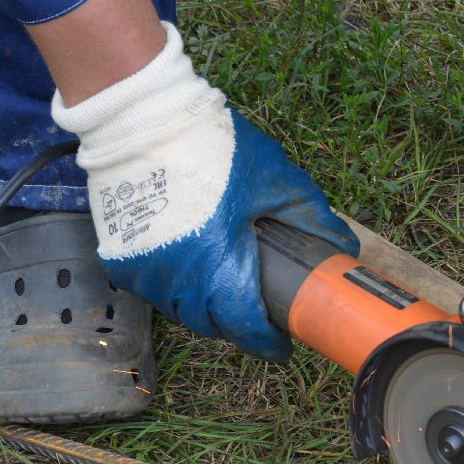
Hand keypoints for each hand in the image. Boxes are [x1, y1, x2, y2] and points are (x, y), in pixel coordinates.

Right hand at [54, 23, 357, 361]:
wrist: (143, 118)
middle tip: (256, 309)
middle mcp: (179, 280)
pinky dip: (174, 288)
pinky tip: (190, 267)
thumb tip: (341, 248)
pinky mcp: (122, 259)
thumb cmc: (212, 146)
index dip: (267, 344)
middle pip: (212, 325)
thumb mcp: (274, 178)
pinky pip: (154, 290)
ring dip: (205, 307)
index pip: (245, 329)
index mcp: (220, 267)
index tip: (281, 345)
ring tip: (224, 286)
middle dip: (237, 325)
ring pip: (181, 311)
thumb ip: (311, 217)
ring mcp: (146, 272)